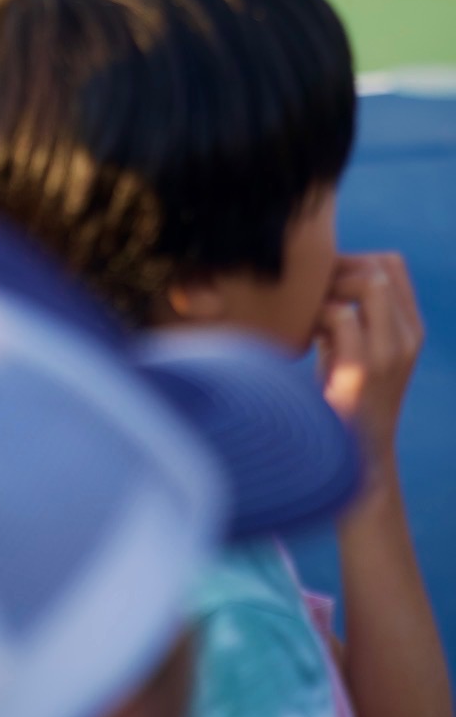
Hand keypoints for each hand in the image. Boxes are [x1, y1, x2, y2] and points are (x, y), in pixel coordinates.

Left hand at [316, 253, 422, 473]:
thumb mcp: (357, 348)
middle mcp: (407, 339)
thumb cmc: (343, 396)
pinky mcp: (361, 371)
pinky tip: (305, 336)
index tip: (324, 279)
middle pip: (379, 268)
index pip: (393, 265)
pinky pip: (341, 314)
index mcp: (410, 331)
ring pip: (368, 283)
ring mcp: (389, 355)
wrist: (352, 458)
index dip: (355, 258)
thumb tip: (319, 271)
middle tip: (310, 295)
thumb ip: (352, 313)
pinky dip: (315, 314)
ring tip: (310, 316)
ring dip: (328, 289)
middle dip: (338, 269)